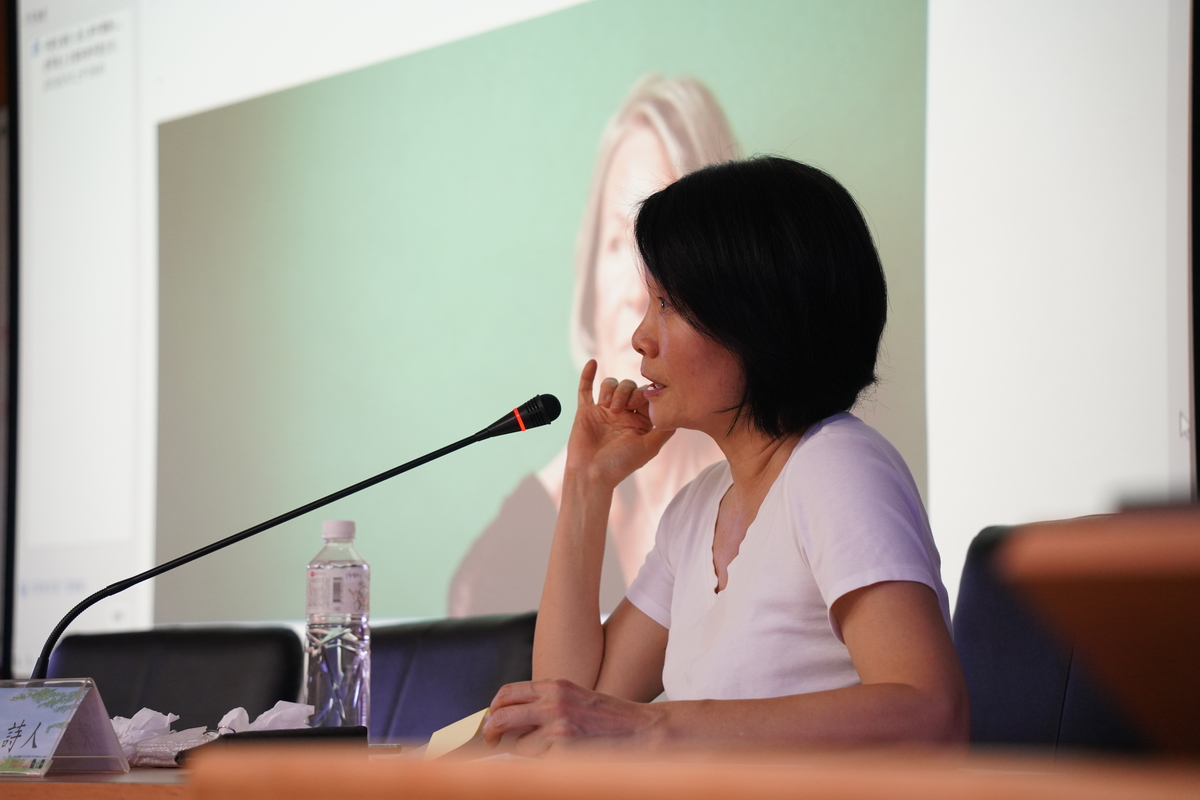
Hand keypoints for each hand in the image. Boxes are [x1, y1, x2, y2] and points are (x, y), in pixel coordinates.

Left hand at [482, 679, 663, 756]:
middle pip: (502, 716)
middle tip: (491, 742)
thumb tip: (511, 719)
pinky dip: (543, 762)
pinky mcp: (563, 750)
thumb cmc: (608, 716)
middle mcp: (552, 702)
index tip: (490, 720)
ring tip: (549, 749)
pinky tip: (562, 756)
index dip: (493, 708)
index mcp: (554, 686)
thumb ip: (545, 702)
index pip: (508, 693)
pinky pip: (537, 761)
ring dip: (526, 752)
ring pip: (519, 745)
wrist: (639, 729)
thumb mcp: (573, 696)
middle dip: (491, 732)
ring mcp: (557, 727)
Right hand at [566, 360, 673, 489]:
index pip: (645, 394)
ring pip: (610, 384)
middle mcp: (623, 413)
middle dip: (626, 392)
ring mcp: (603, 410)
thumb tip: (680, 413)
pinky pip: (586, 388)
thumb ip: (665, 430)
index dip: (644, 393)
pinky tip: (593, 363)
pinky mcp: (586, 411)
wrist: (591, 474)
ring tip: (608, 407)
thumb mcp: (649, 447)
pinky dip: (588, 374)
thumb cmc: (621, 464)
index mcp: (639, 421)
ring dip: (611, 390)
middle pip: (628, 386)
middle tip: (621, 408)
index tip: (639, 405)